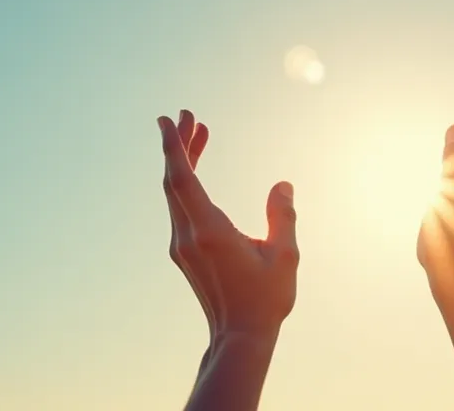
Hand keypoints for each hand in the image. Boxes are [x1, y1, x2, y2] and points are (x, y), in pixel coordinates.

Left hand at [159, 110, 299, 344]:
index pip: (182, 180)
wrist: (239, 338)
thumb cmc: (265, 300)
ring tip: (199, 133)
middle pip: (174, 181)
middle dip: (179, 145)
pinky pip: (180, 207)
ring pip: (175, 194)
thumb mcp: (284, 256)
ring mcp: (182, 246)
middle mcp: (187, 236)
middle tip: (187, 114)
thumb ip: (282, 217)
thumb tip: (282, 185)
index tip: (168, 120)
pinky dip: (187, 183)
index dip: (174, 147)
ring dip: (183, 162)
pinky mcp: (185, 253)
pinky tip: (198, 174)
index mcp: (208, 232)